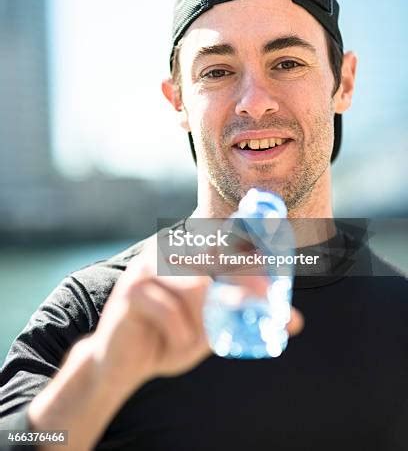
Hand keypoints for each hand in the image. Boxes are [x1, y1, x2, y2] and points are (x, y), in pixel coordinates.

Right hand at [90, 245, 303, 399]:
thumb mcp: (214, 328)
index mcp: (189, 253)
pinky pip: (169, 309)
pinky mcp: (131, 290)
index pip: (225, 240)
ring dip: (205, 319)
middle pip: (217, 259)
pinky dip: (180, 332)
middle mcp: (170, 251)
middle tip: (270, 304)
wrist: (126, 363)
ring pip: (196, 285)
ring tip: (198, 338)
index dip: (253, 246)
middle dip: (246, 284)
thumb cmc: (171, 336)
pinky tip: (176, 342)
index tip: (276, 264)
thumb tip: (295, 321)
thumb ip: (247, 317)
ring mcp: (148, 266)